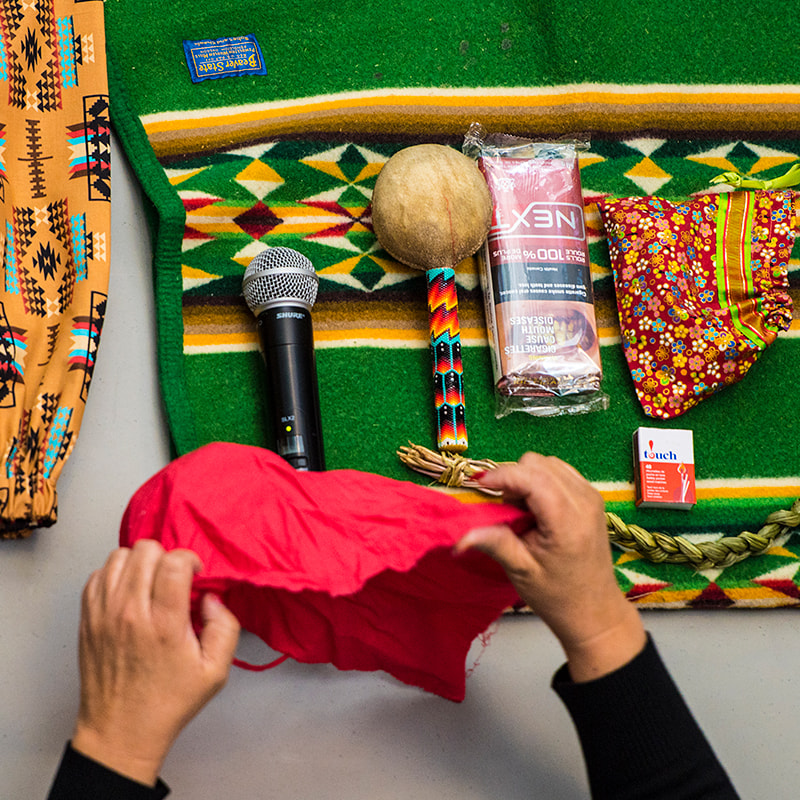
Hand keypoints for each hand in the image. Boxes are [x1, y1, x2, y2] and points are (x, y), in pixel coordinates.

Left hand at [71, 540, 240, 785]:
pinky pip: (98, 574)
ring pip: (119, 556)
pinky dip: (115, 574)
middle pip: (145, 550)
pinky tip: (128, 591)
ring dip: (140, 562)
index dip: (189, 559)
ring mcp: (103, 614)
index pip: (173, 561)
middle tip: (172, 579)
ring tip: (150, 582)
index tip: (194, 574)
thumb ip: (226, 627)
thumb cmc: (168, 702)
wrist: (120, 731)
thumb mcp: (216, 672)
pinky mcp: (87, 619)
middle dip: (166, 557)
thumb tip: (212, 597)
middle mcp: (130, 613)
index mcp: (164, 624)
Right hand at [455, 452, 644, 681]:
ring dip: (526, 479)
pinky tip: (535, 508)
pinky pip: (558, 471)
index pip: (532, 477)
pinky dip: (540, 481)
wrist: (594, 611)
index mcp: (568, 521)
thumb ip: (493, 542)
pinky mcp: (590, 495)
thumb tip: (460, 534)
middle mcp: (584, 501)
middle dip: (513, 479)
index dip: (501, 475)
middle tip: (505, 511)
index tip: (478, 485)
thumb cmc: (559, 595)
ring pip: (547, 463)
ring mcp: (591, 495)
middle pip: (537, 464)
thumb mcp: (521, 570)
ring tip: (522, 512)